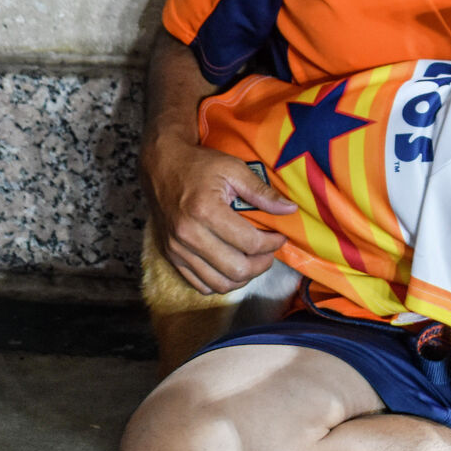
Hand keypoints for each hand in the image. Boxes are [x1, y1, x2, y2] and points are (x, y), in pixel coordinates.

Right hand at [142, 132, 295, 293]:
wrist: (161, 166)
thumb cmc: (198, 165)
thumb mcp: (233, 169)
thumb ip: (262, 192)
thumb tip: (290, 209)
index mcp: (205, 211)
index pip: (250, 243)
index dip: (272, 244)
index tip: (279, 236)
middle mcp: (188, 234)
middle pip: (237, 269)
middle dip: (262, 264)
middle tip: (269, 252)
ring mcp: (177, 248)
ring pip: (220, 283)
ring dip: (243, 277)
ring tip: (253, 260)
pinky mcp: (171, 256)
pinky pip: (200, 285)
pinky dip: (221, 282)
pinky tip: (231, 266)